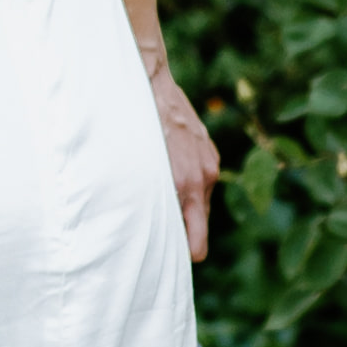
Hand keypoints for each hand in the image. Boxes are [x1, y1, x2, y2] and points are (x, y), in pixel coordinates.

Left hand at [145, 59, 218, 266]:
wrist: (149, 83)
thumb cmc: (137, 126)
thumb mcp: (137, 169)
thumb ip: (148, 198)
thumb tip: (145, 225)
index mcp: (187, 185)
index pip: (196, 238)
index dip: (187, 252)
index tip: (178, 262)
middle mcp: (204, 176)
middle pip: (199, 221)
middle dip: (186, 231)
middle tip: (165, 243)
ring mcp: (209, 162)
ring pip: (201, 200)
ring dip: (187, 207)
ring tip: (166, 210)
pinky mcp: (207, 149)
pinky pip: (202, 179)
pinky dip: (190, 186)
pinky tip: (170, 181)